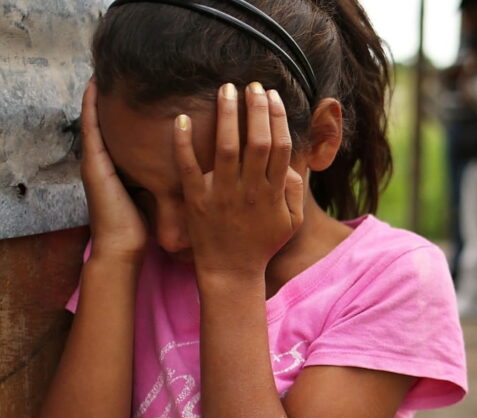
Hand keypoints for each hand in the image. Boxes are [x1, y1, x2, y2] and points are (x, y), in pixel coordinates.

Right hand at [80, 81, 146, 262]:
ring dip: (98, 94)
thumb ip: (157, 177)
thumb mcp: (153, 196)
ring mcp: (95, 162)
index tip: (136, 85)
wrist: (122, 249)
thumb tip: (178, 164)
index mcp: (118, 168)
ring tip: (103, 67)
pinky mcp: (93, 165)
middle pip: (106, 121)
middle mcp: (104, 162)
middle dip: (111, 97)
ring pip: (96, 120)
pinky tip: (93, 85)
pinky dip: (90, 106)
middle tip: (115, 68)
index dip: (125, 109)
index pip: (121, 132)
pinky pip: (91, 129)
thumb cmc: (141, 229)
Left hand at [172, 83, 304, 279]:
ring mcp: (222, 195)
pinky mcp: (196, 201)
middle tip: (252, 85)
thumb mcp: (290, 222)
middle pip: (257, 142)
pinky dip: (183, 144)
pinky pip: (188, 168)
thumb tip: (291, 161)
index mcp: (272, 193)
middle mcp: (249, 191)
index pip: (279, 147)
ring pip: (226, 148)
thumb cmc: (261, 245)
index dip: (278, 118)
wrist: (230, 273)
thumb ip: (294, 190)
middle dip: (256, 110)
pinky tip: (181, 119)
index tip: (273, 96)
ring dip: (228, 116)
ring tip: (226, 89)